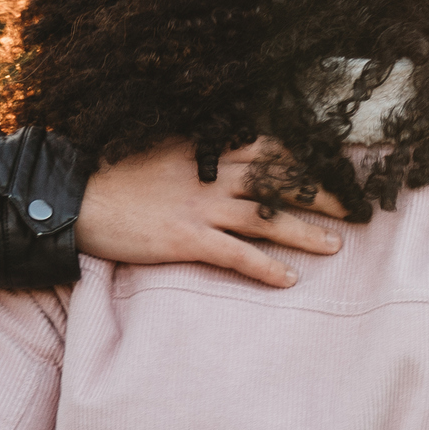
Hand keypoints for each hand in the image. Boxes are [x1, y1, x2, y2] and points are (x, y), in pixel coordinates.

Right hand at [79, 140, 350, 287]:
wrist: (74, 197)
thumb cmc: (114, 177)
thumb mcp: (160, 153)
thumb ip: (195, 154)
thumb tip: (224, 154)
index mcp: (203, 150)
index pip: (266, 149)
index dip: (302, 159)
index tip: (332, 168)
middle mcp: (208, 176)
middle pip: (277, 182)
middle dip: (319, 194)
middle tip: (354, 207)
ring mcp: (198, 208)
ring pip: (265, 217)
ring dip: (304, 232)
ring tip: (336, 245)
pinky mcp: (184, 239)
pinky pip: (234, 255)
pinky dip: (264, 267)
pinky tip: (290, 280)